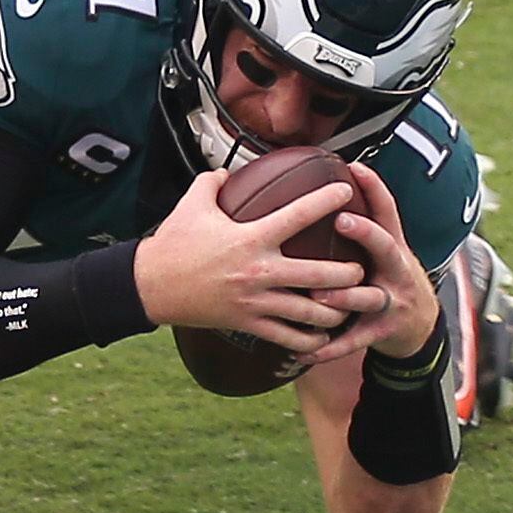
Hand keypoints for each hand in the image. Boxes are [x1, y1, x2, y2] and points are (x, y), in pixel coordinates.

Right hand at [133, 169, 365, 353]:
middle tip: (360, 268)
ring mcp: (256, 301)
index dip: (327, 200)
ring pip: (311, 312)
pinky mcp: (248, 323)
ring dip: (336, 310)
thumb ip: (215, 182)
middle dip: (349, 273)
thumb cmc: (172, 243)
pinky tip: (323, 335)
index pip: (299, 215)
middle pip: (320, 274)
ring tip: (348, 304)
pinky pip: (288, 338)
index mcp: (251, 237)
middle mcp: (260, 271)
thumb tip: (232, 173)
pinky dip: (311, 339)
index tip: (346, 190)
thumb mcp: (192, 203)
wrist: (151, 286)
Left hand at [298, 162, 442, 366]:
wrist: (420, 326)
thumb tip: (322, 187)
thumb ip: (364, 222)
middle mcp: (397, 271)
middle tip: (342, 220)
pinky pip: (353, 340)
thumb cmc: (389, 276)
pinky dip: (328, 347)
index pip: (388, 212)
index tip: (355, 168)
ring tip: (318, 296)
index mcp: (394, 247)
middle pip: (387, 248)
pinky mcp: (382, 332)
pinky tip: (303, 351)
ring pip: (369, 298)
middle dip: (367, 233)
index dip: (376, 188)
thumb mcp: (386, 250)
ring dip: (344, 297)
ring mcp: (392, 302)